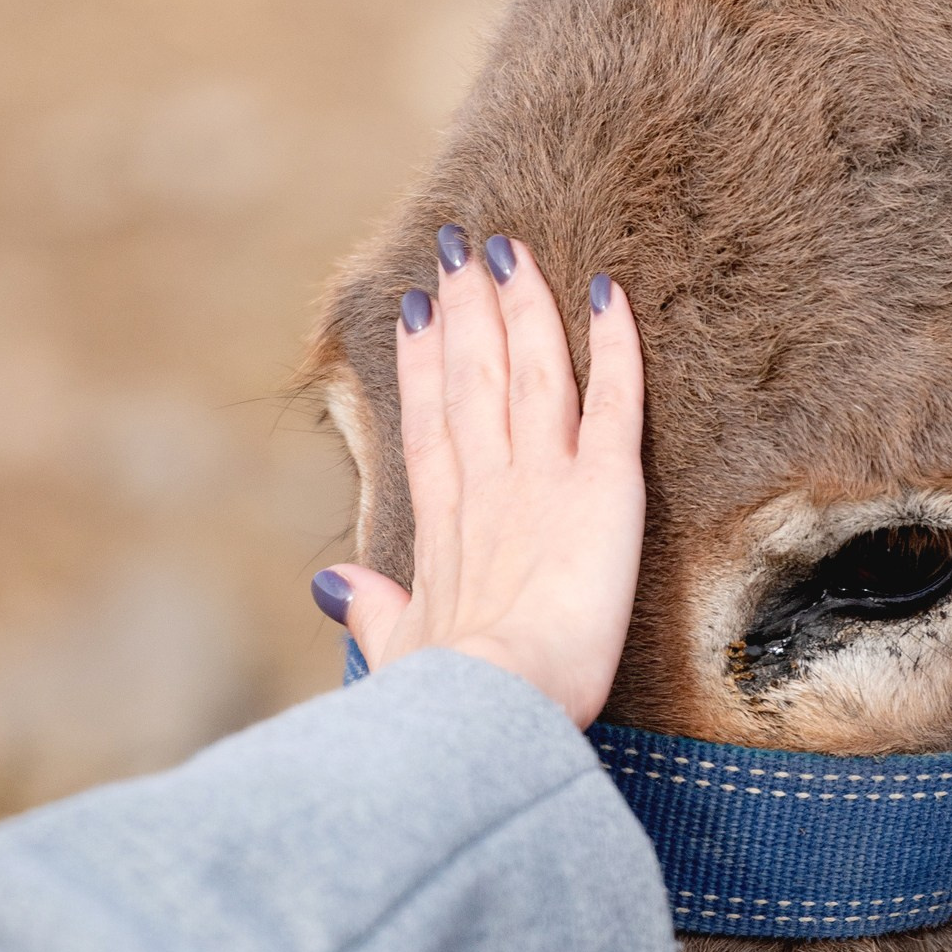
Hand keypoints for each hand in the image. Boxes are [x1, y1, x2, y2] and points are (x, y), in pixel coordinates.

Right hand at [311, 232, 644, 730]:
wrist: (497, 703)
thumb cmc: (446, 696)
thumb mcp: (400, 648)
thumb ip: (373, 610)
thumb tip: (334, 588)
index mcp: (443, 523)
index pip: (431, 422)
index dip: (424, 363)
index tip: (419, 311)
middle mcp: (489, 484)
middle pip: (474, 377)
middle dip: (467, 309)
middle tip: (463, 248)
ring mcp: (544, 477)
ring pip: (534, 370)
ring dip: (521, 304)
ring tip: (510, 248)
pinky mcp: (604, 486)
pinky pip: (616, 398)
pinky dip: (615, 344)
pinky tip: (611, 293)